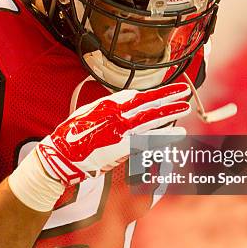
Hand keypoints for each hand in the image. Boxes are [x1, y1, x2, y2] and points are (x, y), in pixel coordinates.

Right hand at [36, 83, 191, 186]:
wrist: (61, 156)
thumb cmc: (71, 137)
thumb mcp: (86, 115)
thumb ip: (105, 109)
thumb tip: (118, 106)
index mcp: (107, 105)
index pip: (136, 96)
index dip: (153, 94)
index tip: (166, 92)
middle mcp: (116, 115)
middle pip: (148, 103)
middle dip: (167, 97)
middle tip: (183, 92)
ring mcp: (121, 130)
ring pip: (152, 119)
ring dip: (170, 112)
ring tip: (185, 107)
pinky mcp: (123, 147)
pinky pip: (149, 140)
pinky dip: (165, 136)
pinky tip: (179, 133)